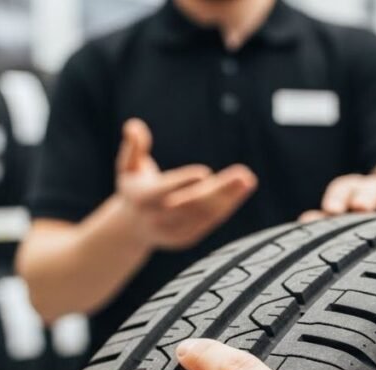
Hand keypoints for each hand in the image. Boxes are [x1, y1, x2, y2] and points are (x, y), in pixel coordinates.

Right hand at [116, 119, 256, 249]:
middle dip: (219, 190)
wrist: (132, 228)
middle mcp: (158, 218)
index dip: (183, 182)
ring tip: (247, 180)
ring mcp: (173, 231)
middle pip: (191, 204)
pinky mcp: (186, 238)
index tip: (205, 173)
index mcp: (142, 198)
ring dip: (229, 198)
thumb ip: (133, 146)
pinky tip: (241, 191)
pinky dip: (226, 206)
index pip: (164, 190)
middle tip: (243, 174)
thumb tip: (134, 125)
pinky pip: (209, 222)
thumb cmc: (134, 187)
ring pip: (204, 214)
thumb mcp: (128, 166)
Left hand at [300, 174, 375, 222]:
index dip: (338, 196)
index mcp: (357, 196)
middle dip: (365, 195)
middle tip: (360, 206)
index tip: (331, 209)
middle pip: (371, 187)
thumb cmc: (372, 223)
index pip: (346, 188)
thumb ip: (328, 221)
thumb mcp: (350, 220)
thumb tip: (306, 220)